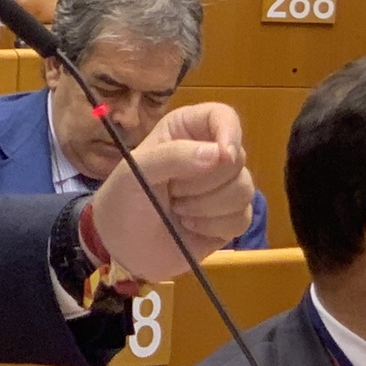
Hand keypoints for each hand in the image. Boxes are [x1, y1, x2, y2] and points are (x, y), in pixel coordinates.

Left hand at [88, 102, 255, 282]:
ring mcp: (224, 187)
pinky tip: (190, 226)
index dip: (229, 132)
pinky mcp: (231, 218)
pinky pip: (242, 217)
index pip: (222, 116)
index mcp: (185, 131)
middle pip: (237, 157)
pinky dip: (214, 226)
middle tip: (172, 192)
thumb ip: (173, 155)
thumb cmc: (124, 200)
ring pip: (244, 189)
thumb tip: (220, 154)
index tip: (223, 155)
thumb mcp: (136, 171)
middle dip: (203, 182)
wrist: (122, 248)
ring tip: (177, 210)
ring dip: (206, 207)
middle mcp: (210, 154)